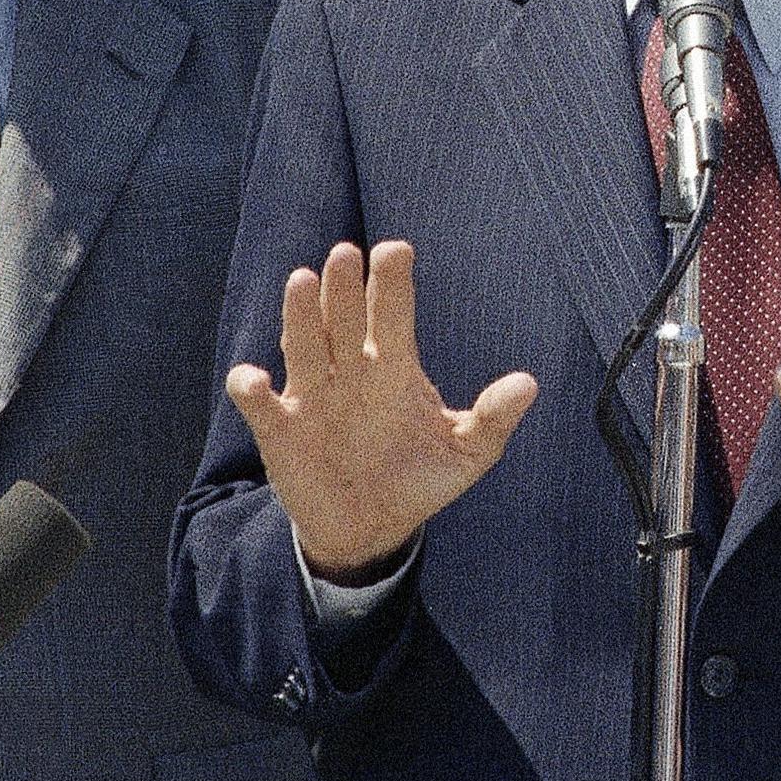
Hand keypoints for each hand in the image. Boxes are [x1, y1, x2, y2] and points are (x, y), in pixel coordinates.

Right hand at [224, 239, 537, 581]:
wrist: (373, 530)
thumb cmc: (419, 479)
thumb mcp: (466, 454)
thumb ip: (493, 418)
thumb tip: (529, 383)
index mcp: (395, 368)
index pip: (394, 315)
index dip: (393, 283)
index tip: (396, 250)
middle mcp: (352, 371)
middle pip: (345, 319)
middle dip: (345, 288)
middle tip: (346, 254)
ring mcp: (314, 396)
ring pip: (304, 346)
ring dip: (301, 315)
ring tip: (302, 280)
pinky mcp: (282, 430)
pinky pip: (261, 404)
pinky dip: (251, 389)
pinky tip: (253, 379)